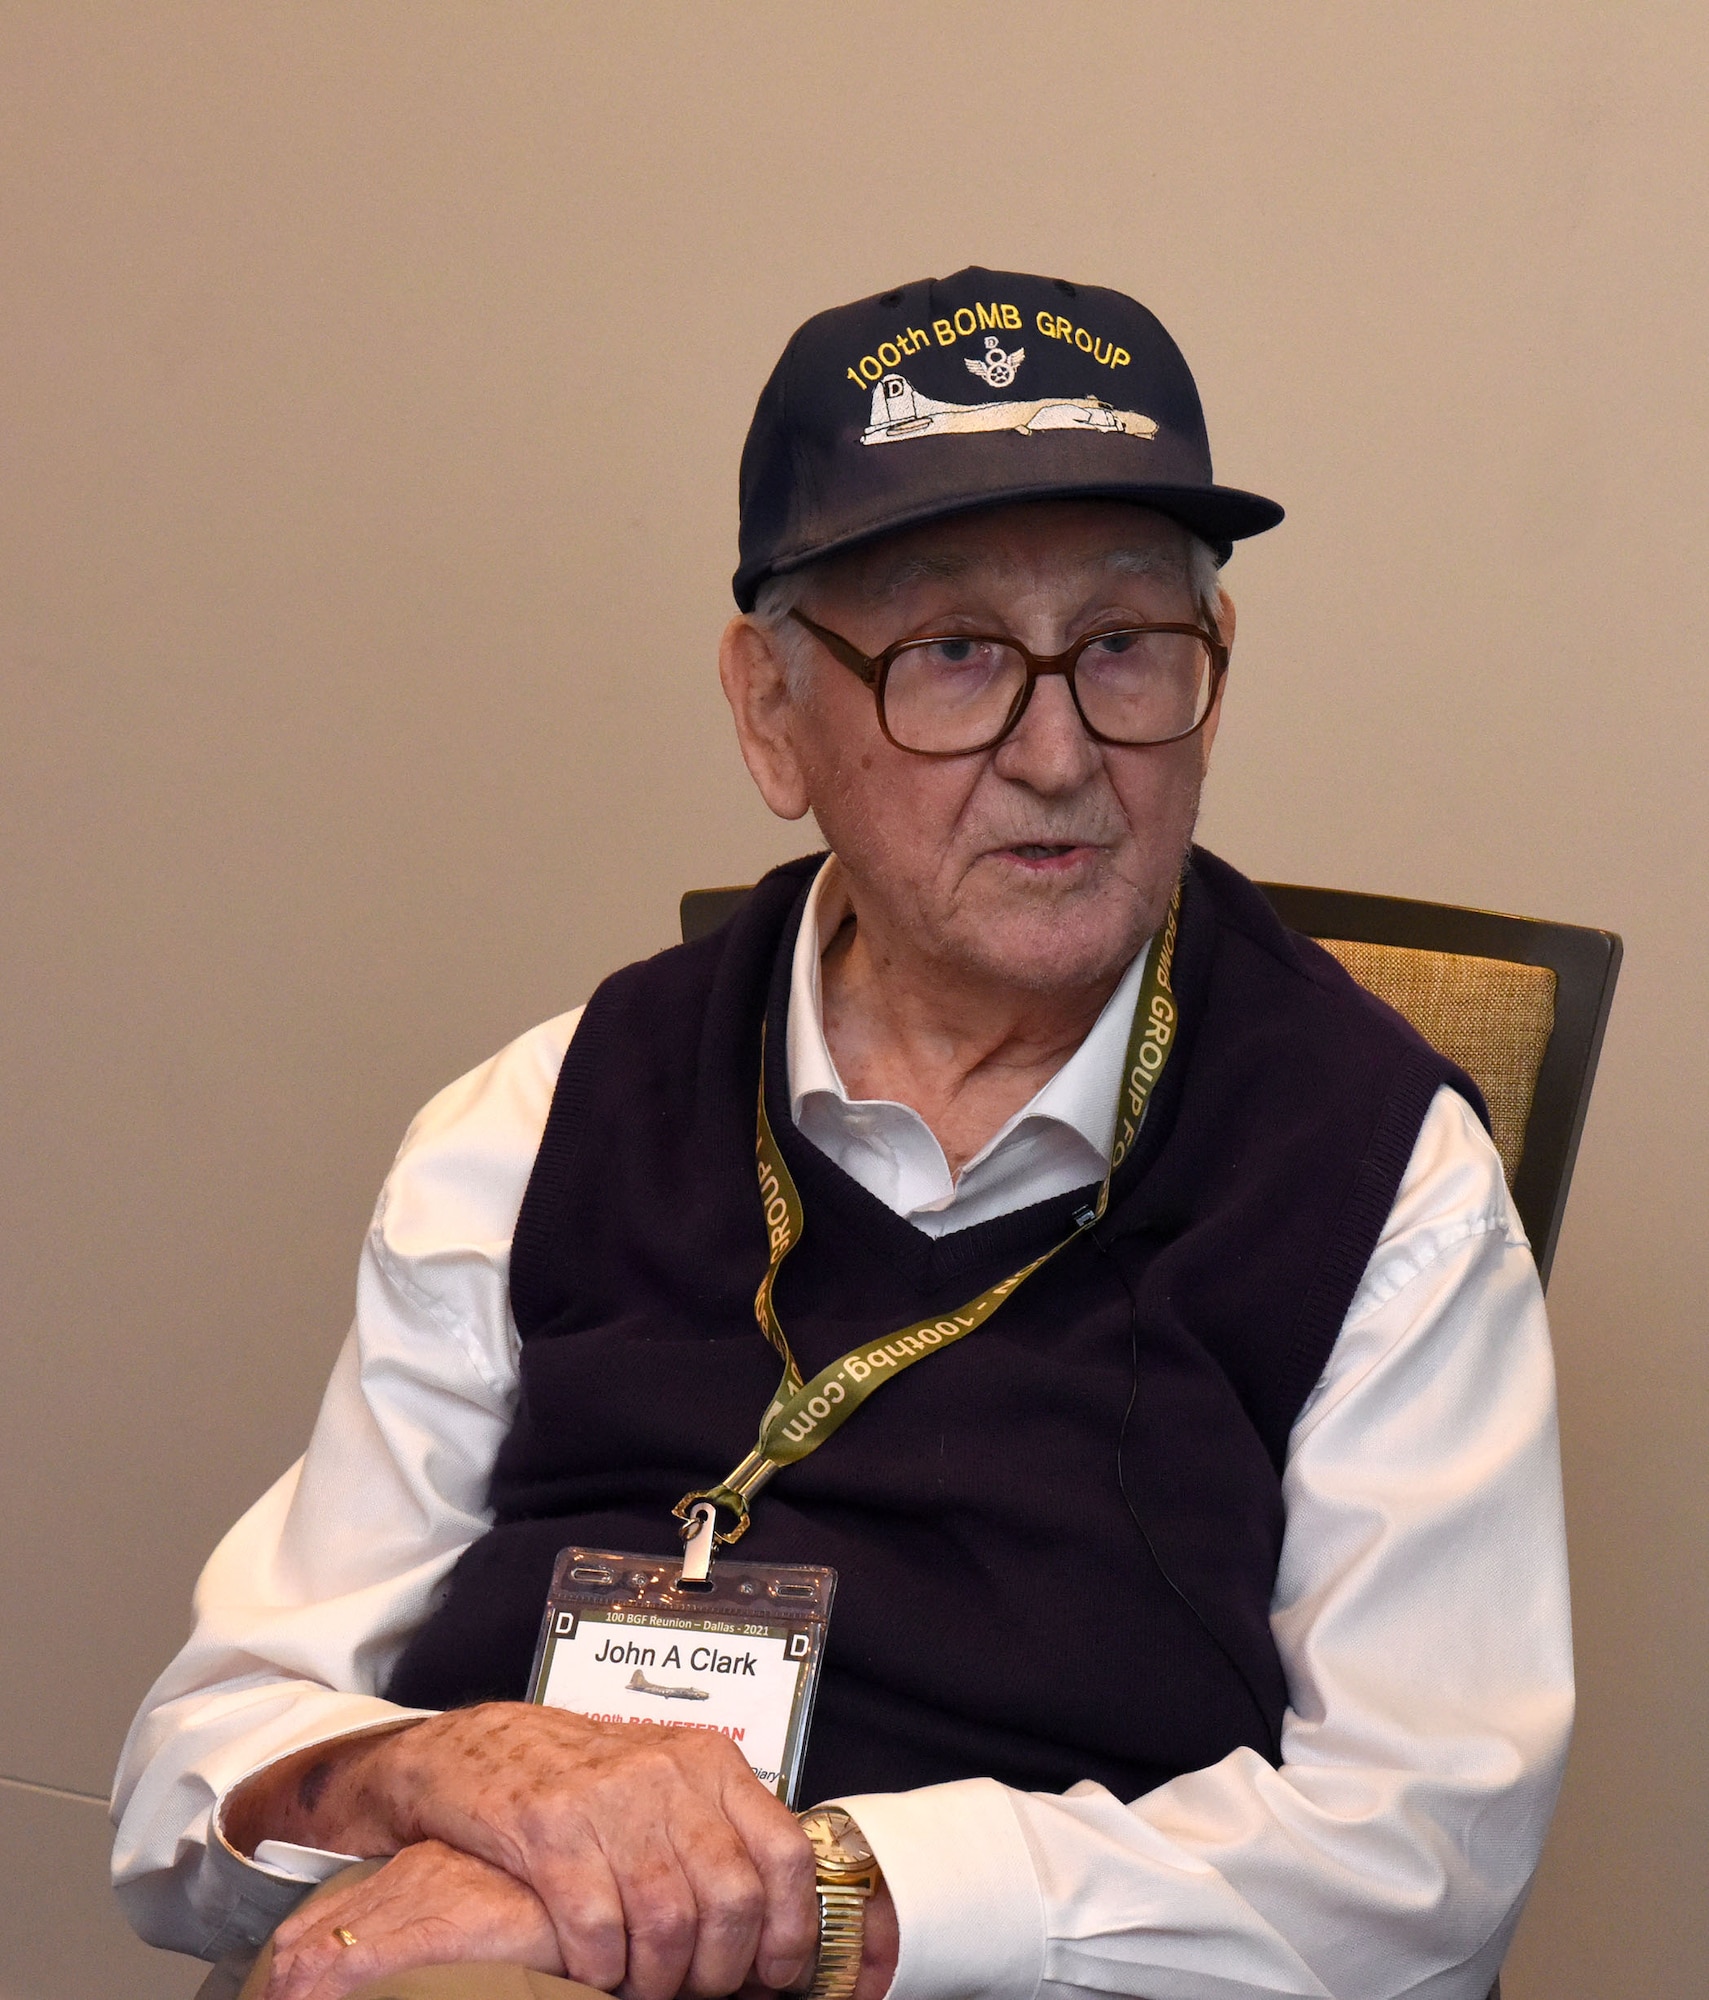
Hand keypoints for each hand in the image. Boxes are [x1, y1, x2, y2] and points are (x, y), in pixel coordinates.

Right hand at [230, 1704, 818, 1999]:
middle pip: (732, 1898)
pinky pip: (598, 1930)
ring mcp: (608, 1801)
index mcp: (708, 1761)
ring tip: (645, 1985)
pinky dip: (603, 1970)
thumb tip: (768, 1920)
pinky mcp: (547, 1831)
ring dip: (661, 1978)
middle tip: (697, 1988)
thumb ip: (715, 1832)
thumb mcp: (664, 1780)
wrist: (480, 1747)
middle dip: (720, 1968)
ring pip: (669, 1923)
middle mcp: (667, 1774)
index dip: (790, 1928)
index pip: (784, 1850)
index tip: (777, 1972)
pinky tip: (597, 1970)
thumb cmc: (580, 1775)